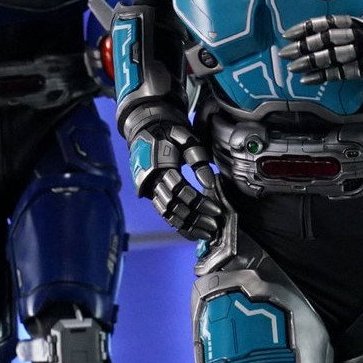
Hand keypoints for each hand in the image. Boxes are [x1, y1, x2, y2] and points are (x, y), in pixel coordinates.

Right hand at [130, 121, 226, 240]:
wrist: (145, 128)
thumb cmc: (169, 133)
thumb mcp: (186, 139)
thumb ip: (198, 159)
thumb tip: (208, 183)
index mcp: (161, 166)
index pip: (182, 191)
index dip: (200, 202)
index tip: (217, 210)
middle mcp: (152, 181)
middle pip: (175, 206)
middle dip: (196, 218)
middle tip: (214, 226)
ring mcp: (149, 190)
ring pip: (168, 214)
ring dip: (187, 226)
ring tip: (205, 234)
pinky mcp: (150, 194)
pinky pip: (164, 214)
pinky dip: (177, 225)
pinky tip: (191, 232)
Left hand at [281, 15, 362, 85]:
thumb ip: (346, 31)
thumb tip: (317, 35)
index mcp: (357, 23)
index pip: (327, 22)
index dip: (306, 27)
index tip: (289, 33)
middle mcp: (358, 36)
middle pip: (325, 39)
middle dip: (302, 46)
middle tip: (285, 52)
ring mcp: (362, 53)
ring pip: (330, 56)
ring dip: (308, 62)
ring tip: (293, 67)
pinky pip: (339, 73)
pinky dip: (321, 76)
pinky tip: (307, 79)